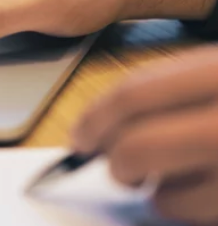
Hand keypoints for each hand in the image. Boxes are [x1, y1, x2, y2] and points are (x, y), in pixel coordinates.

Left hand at [72, 47, 217, 224]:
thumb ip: (166, 93)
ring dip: (146, 183)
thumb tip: (98, 129)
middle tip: (112, 162)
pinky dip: (175, 202)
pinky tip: (196, 186)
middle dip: (111, 159)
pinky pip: (179, 210)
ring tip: (167, 170)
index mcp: (217, 72)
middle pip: (134, 148)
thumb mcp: (214, 75)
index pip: (133, 95)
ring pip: (154, 190)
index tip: (79, 137)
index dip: (94, 118)